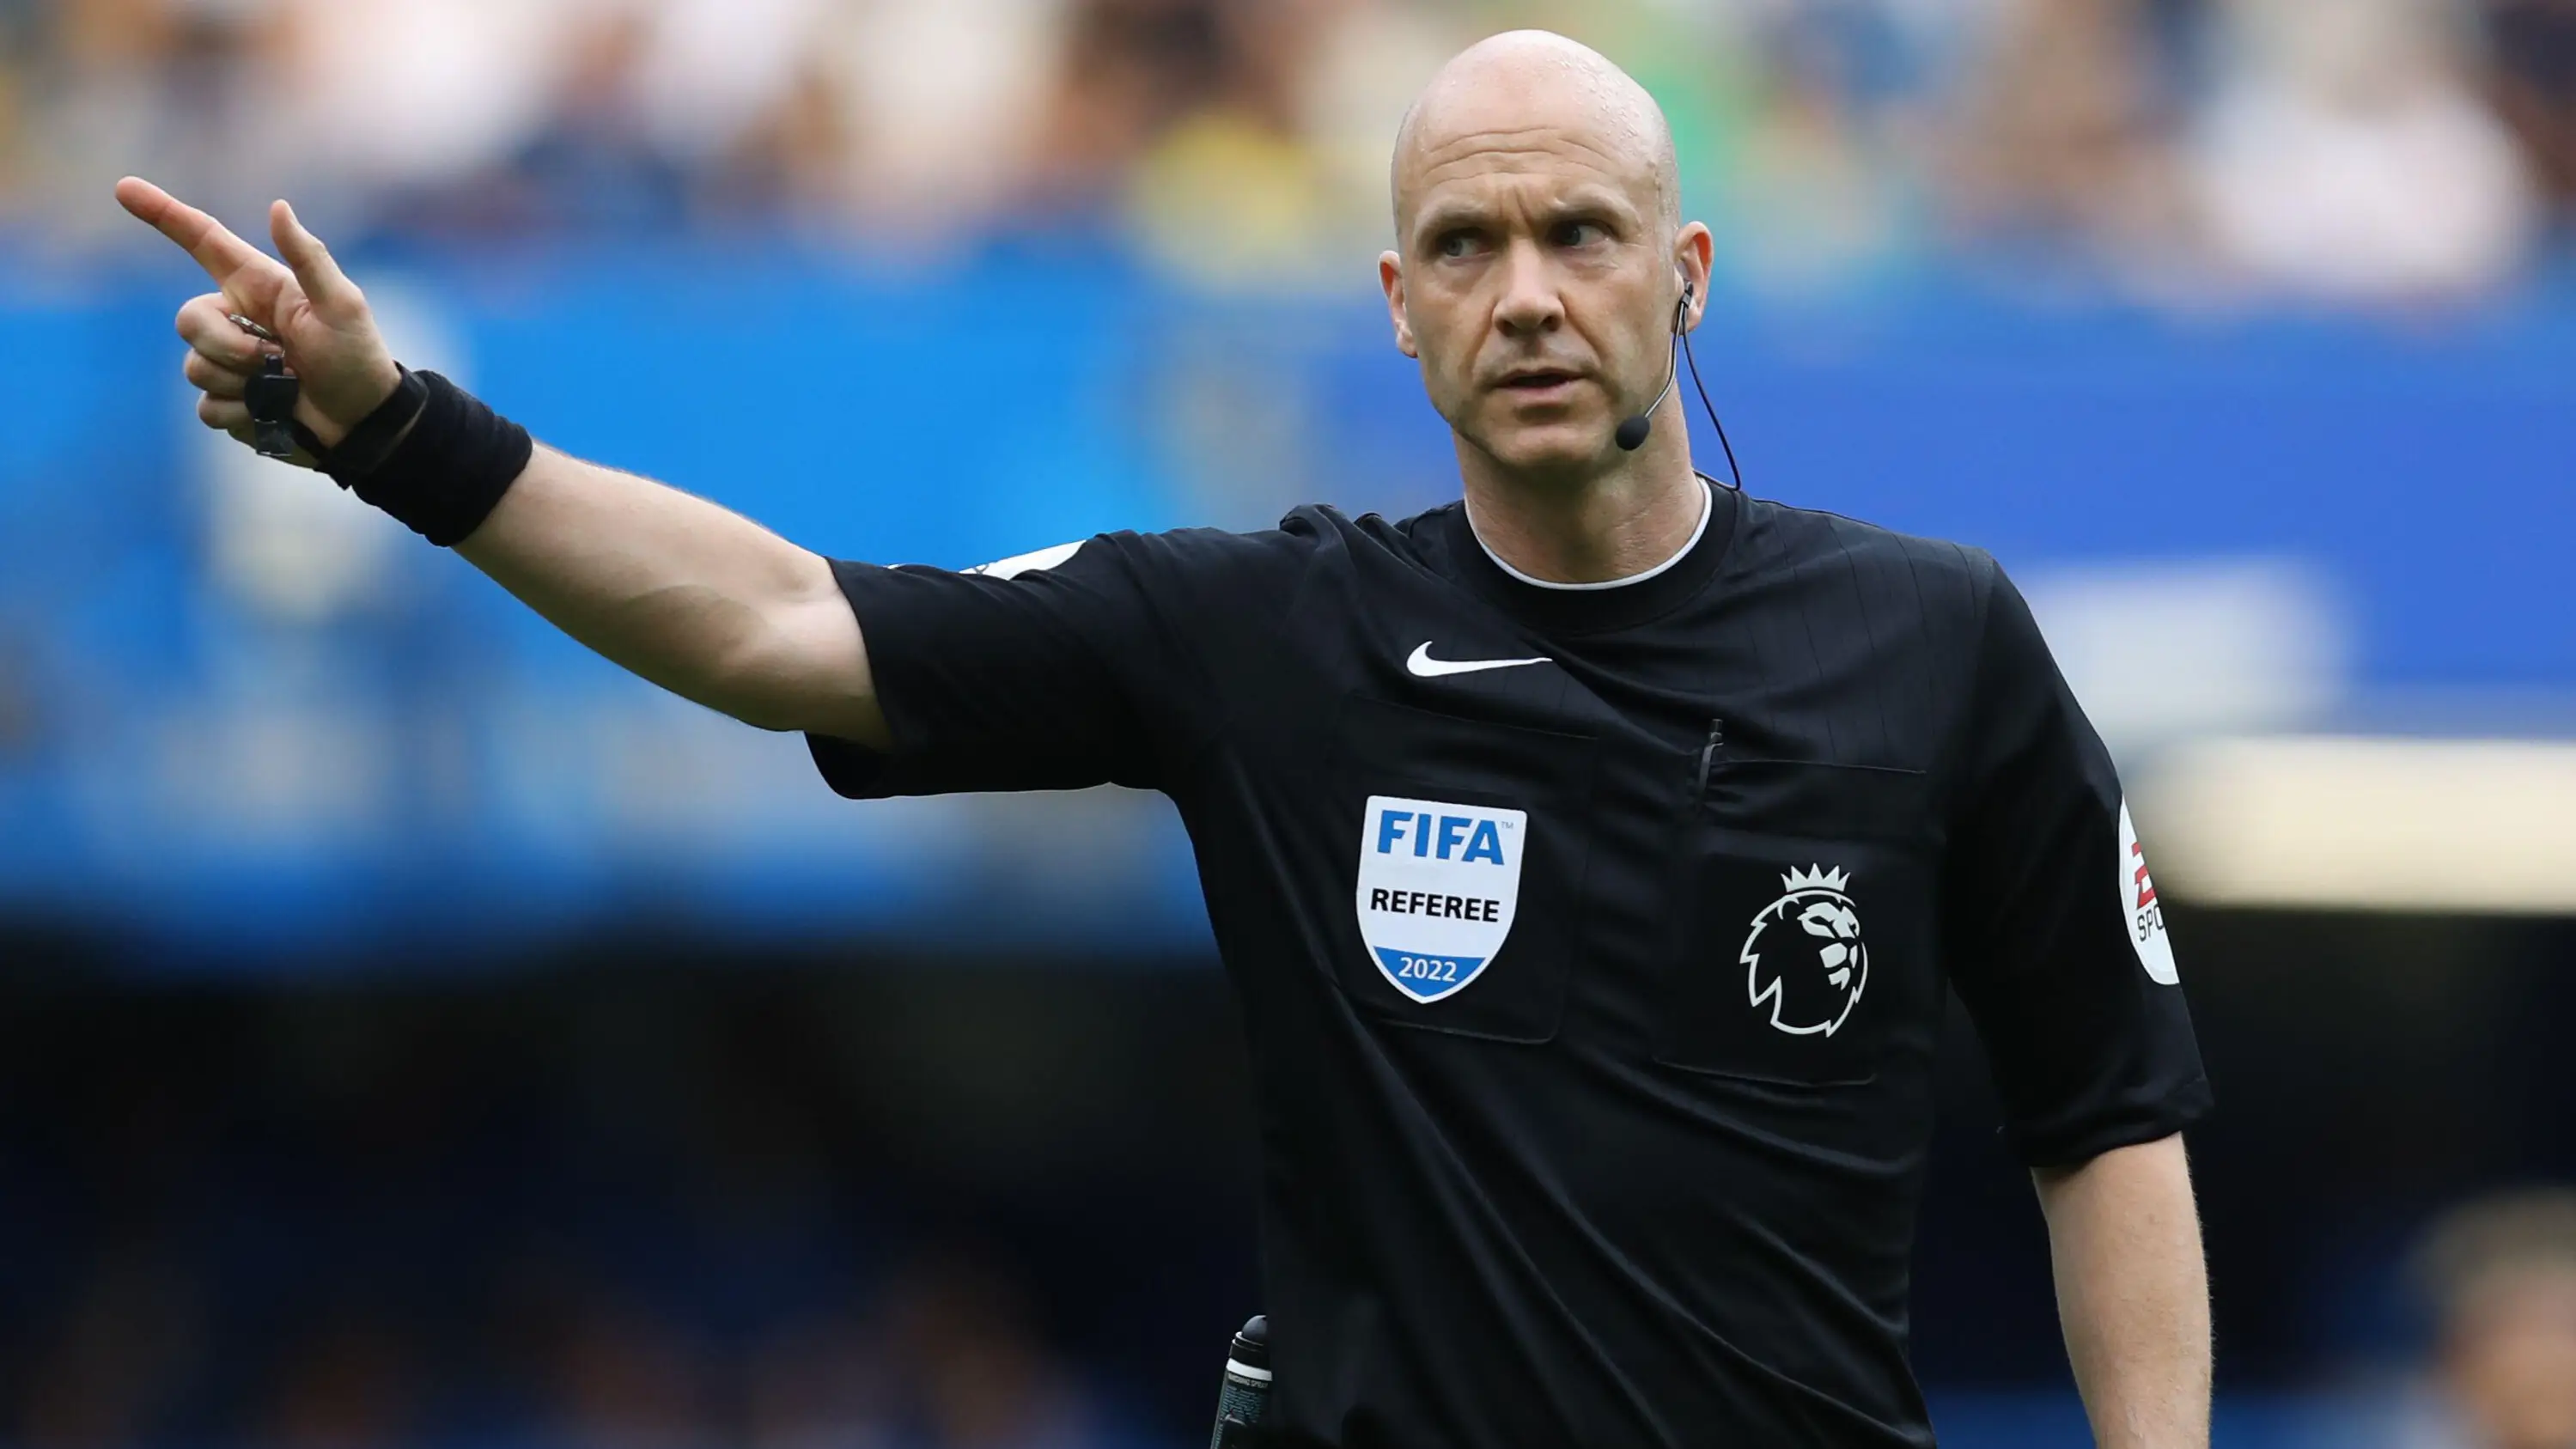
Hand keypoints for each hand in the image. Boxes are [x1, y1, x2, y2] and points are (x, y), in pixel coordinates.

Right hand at [115, 177, 403, 463]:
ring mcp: (228, 361)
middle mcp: (235, 319)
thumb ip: (309, 258)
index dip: (162, 213)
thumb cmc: (357, 356)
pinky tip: (274, 413)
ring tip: (284, 386)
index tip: (124, 188)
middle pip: (188, 322)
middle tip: (279, 359)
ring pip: (194, 368)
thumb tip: (278, 207)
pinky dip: (242, 414)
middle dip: (228, 345)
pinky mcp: (228, 401)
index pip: (202, 242)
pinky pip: (206, 407)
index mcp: (258, 287)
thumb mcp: (342, 305)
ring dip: (241, 382)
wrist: (364, 422)